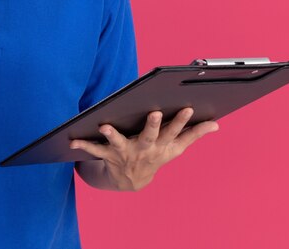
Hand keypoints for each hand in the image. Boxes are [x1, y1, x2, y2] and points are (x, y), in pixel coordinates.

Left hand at [70, 108, 218, 191]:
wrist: (130, 181)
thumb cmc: (155, 156)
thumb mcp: (175, 149)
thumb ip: (194, 134)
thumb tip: (216, 124)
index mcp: (162, 146)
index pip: (175, 132)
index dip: (181, 121)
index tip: (188, 107)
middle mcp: (145, 149)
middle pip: (150, 136)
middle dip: (152, 125)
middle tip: (154, 112)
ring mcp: (126, 153)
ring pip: (120, 143)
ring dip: (112, 135)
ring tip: (105, 126)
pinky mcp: (108, 155)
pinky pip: (94, 150)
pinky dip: (83, 144)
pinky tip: (71, 139)